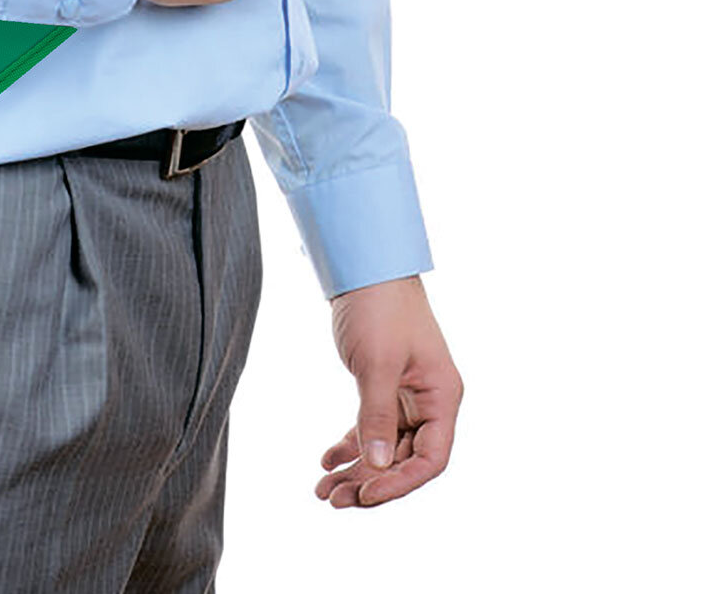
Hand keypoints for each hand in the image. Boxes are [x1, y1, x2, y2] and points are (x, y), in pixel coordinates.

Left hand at [317, 274, 462, 507]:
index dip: (399, 482)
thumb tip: (376, 466)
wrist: (364, 267)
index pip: (430, 459)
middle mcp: (430, 401)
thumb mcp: (377, 363)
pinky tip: (326, 459)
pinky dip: (350, 444)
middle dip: (370, 482)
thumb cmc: (380, 307)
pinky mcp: (384, 386)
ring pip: (384, 446)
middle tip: (332, 498)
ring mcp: (407, 395)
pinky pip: (371, 426)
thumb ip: (376, 414)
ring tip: (323, 489)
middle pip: (404, 459)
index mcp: (442, 397)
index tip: (364, 493)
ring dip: (356, 468)